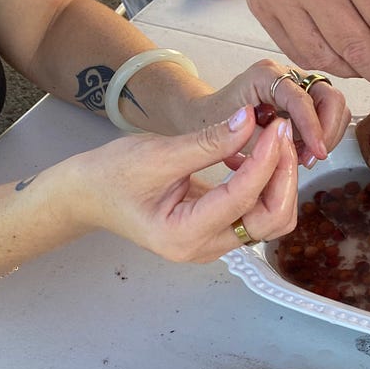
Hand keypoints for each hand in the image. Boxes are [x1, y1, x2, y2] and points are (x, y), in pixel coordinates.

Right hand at [71, 108, 298, 261]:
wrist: (88, 195)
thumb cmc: (111, 176)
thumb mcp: (158, 154)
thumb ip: (208, 142)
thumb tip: (249, 120)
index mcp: (184, 235)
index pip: (242, 199)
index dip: (266, 161)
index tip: (276, 128)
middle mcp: (204, 248)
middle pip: (269, 221)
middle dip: (281, 176)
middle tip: (280, 134)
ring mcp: (213, 243)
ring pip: (269, 220)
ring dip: (278, 181)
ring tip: (273, 142)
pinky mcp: (217, 230)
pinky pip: (255, 212)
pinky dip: (265, 185)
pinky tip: (255, 155)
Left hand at [191, 59, 348, 167]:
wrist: (206, 115)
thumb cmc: (213, 120)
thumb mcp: (229, 136)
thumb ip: (260, 142)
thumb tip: (288, 142)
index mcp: (265, 76)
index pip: (301, 98)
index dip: (313, 126)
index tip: (317, 151)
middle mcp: (286, 75)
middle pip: (329, 95)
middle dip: (327, 129)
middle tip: (314, 156)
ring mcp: (297, 85)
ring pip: (334, 104)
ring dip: (328, 133)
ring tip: (307, 156)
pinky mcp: (303, 98)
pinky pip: (327, 113)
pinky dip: (323, 134)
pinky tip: (306, 150)